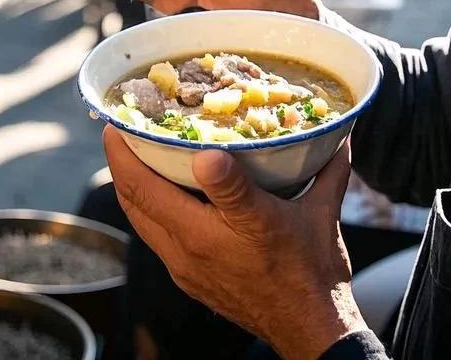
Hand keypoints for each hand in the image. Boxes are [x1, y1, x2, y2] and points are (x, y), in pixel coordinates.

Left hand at [104, 126, 366, 359]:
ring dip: (133, 187)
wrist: (310, 328)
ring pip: (142, 221)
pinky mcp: (191, 280)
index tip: (115, 122)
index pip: (145, 187)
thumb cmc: (312, 272)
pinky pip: (157, 237)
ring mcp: (186, 268)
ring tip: (136, 154)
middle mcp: (188, 251)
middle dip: (121, 163)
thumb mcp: (313, 214)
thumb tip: (336, 132)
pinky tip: (165, 192)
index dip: (124, 152)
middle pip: (133, 202)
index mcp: (207, 232)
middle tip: (121, 129)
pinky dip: (152, 209)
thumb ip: (320, 169)